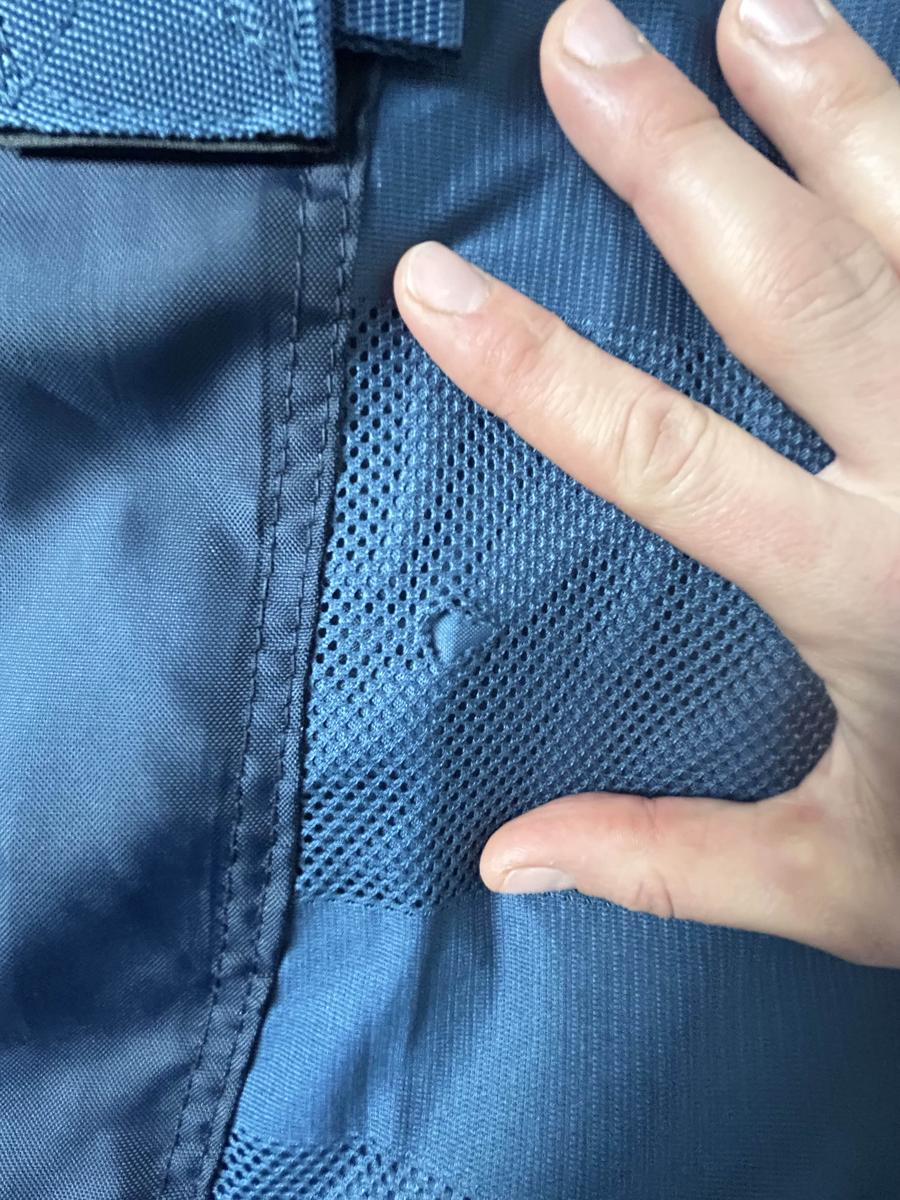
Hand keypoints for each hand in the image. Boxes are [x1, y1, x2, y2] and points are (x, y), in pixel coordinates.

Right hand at [393, 0, 899, 966]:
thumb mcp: (841, 883)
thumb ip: (667, 856)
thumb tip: (502, 859)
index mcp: (863, 591)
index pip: (660, 455)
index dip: (534, 367)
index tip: (433, 278)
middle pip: (792, 286)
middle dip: (674, 157)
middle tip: (583, 43)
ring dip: (837, 104)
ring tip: (756, 10)